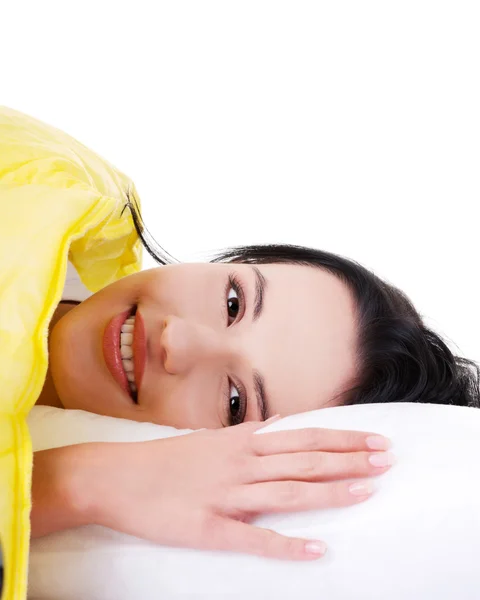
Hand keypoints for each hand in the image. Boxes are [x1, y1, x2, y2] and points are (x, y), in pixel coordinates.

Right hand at [75, 420, 392, 560]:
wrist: (116, 476)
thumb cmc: (164, 458)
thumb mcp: (210, 438)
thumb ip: (247, 435)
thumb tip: (277, 426)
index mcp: (242, 442)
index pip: (305, 437)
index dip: (343, 440)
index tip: (374, 441)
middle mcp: (241, 464)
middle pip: (305, 461)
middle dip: (350, 460)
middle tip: (388, 460)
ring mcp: (227, 495)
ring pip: (288, 492)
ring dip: (330, 493)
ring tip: (367, 491)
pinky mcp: (209, 528)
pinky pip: (254, 539)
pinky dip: (287, 546)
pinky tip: (317, 551)